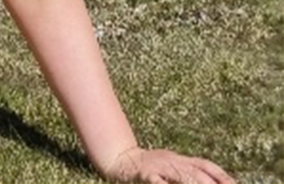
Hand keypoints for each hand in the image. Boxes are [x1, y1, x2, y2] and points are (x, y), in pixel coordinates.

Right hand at [101, 146, 234, 183]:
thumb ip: (187, 171)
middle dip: (211, 182)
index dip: (221, 175)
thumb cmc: (148, 166)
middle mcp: (172, 160)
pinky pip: (156, 181)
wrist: (119, 158)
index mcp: (179, 159)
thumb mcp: (170, 165)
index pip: (206, 165)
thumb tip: (211, 180)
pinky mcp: (144, 173)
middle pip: (196, 172)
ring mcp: (158, 166)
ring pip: (181, 175)